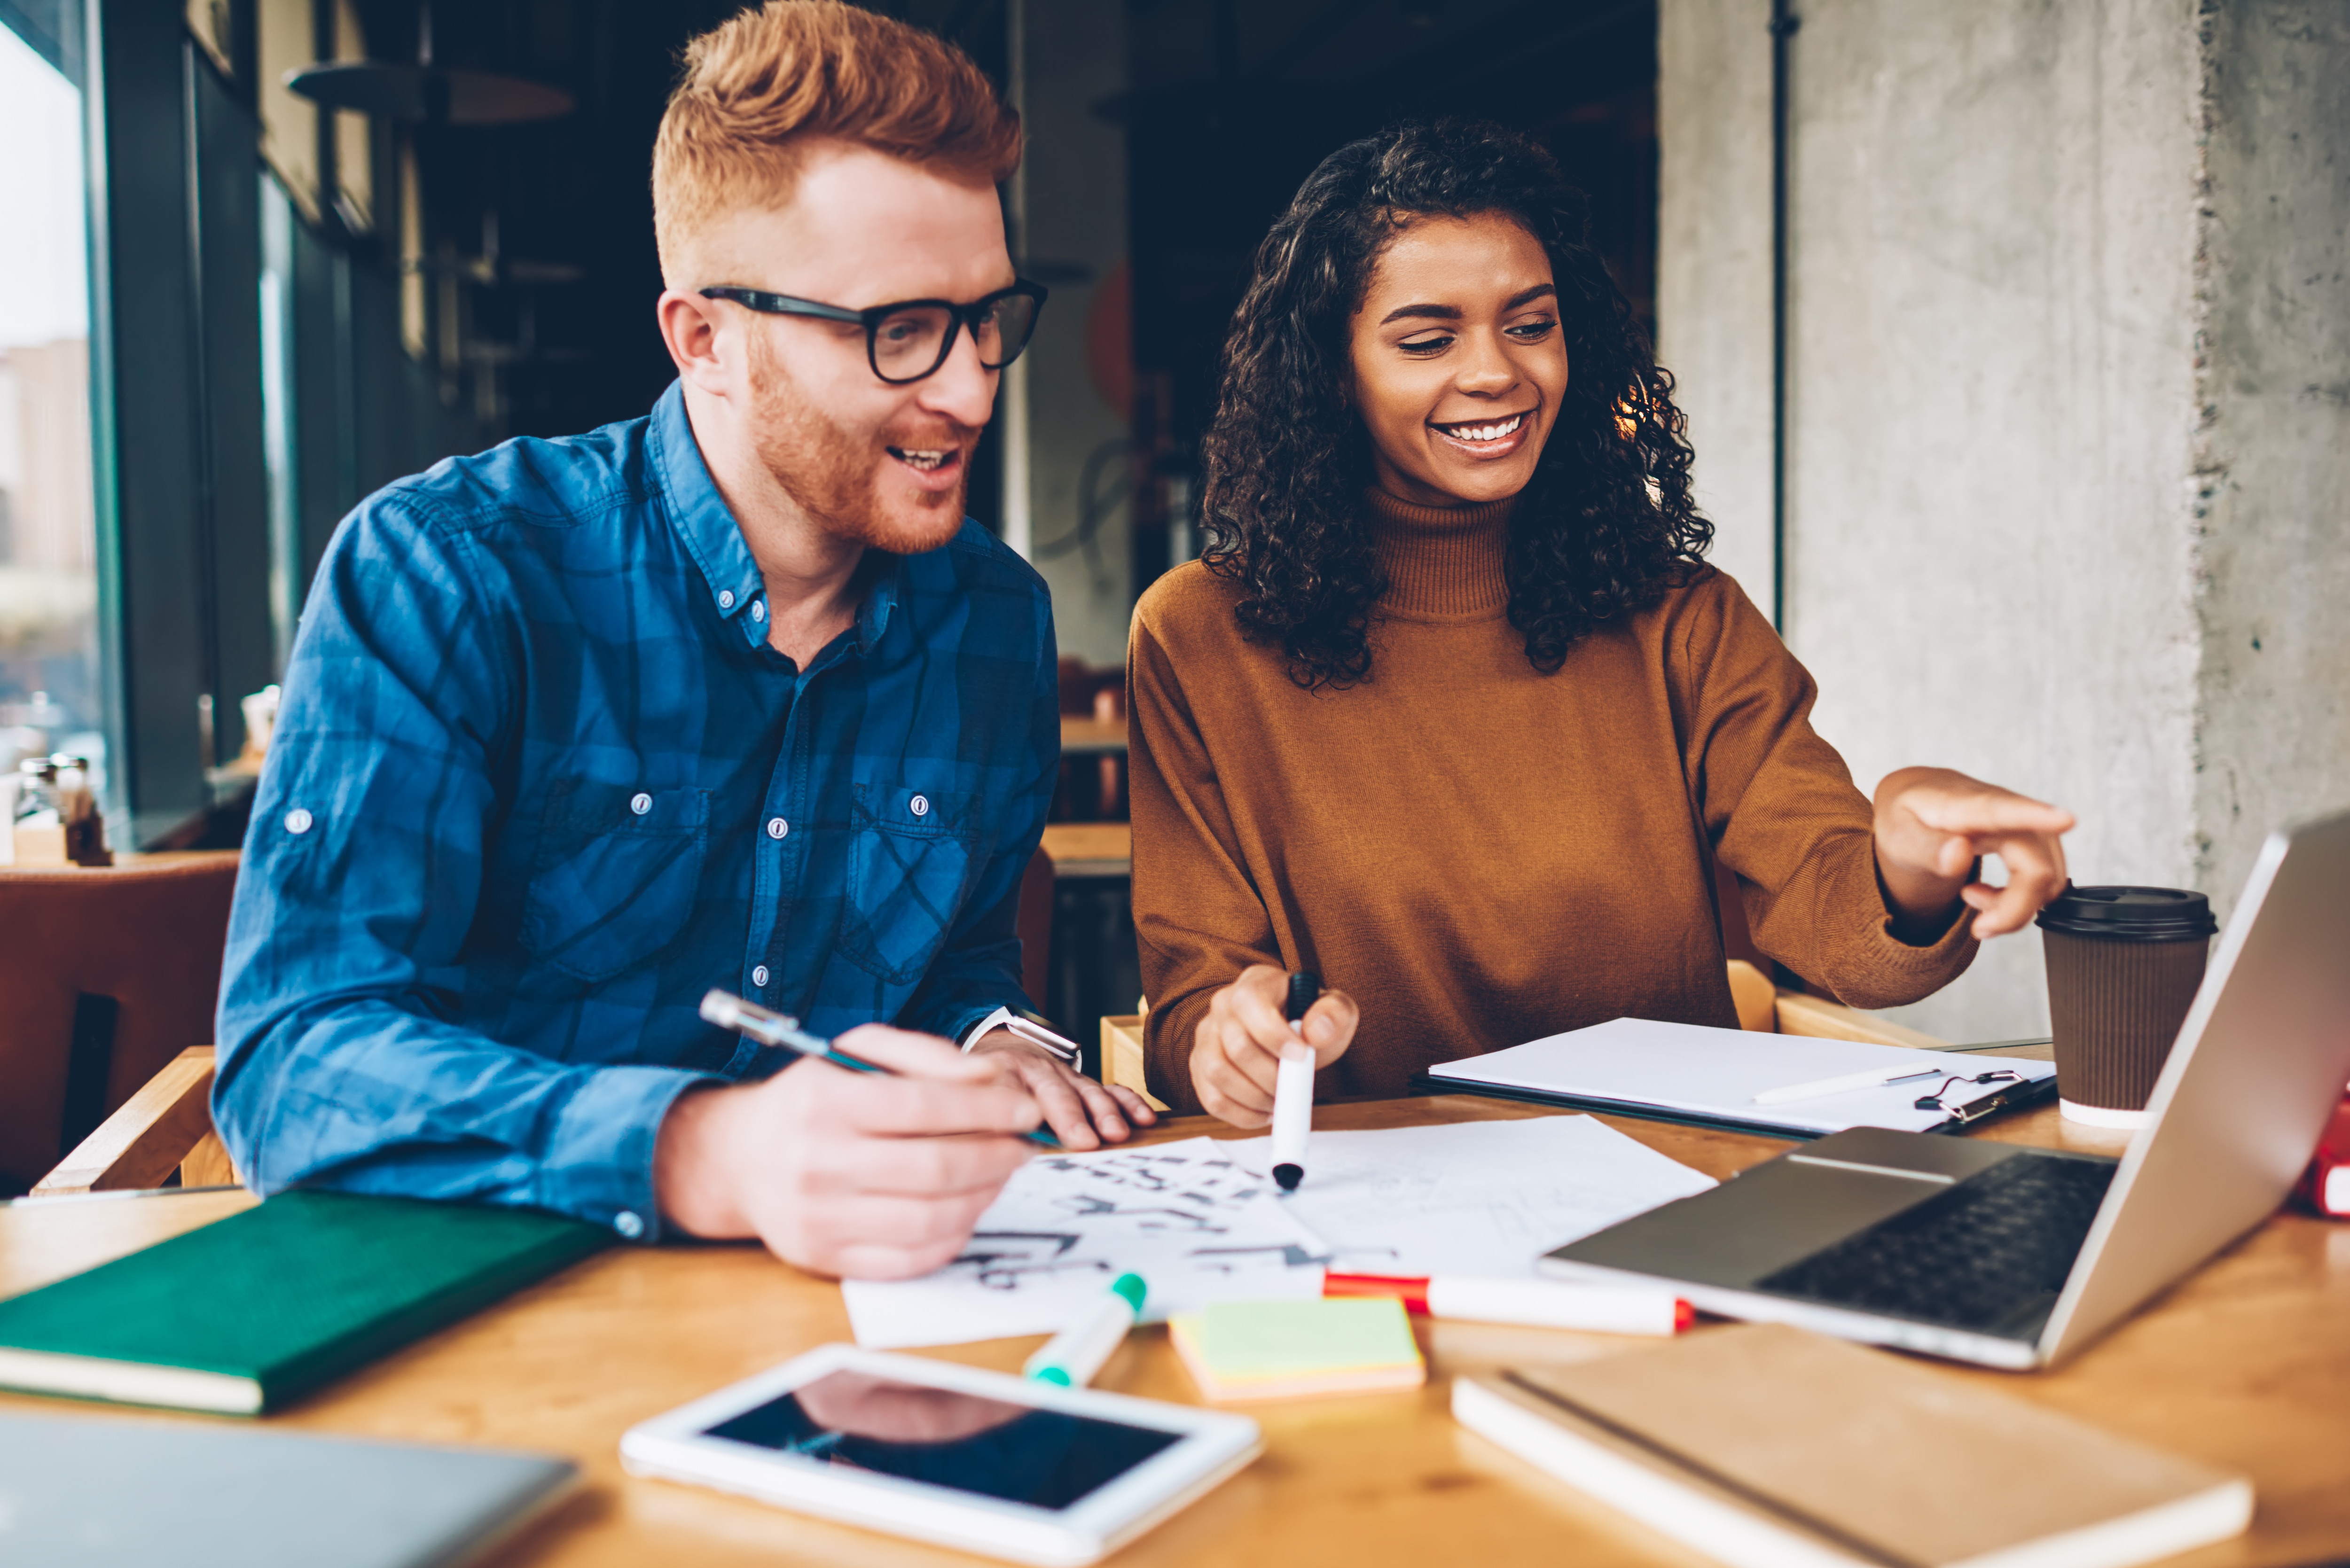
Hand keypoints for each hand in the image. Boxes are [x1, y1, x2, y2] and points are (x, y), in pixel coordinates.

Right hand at [652, 1024, 1043, 1278]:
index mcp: (825, 1102)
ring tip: (1000, 1176)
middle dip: (997, 1157)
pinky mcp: (824, 1258)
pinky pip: (908, 1259)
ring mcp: (819, 1218)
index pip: (924, 1108)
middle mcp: (818, 1162)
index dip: (989, 1112)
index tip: (1027, 1111)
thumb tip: (991, 1079)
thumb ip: (926, 1055)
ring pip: (928, 1220)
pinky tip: (966, 1209)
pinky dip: (952, 1237)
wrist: (737, 1158)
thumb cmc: (811, 1098)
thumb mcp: (857, 1052)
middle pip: (934, 1169)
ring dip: (983, 1198)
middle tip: (1024, 1147)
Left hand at [965, 1030, 1158, 1150]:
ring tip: (1116, 1133)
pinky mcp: (1085, 1082)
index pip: (1005, 1091)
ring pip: (1086, 1090)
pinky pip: (1110, 1088)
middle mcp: (1034, 1072)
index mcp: (999, 1075)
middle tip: (1084, 1141)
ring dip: (1103, 1112)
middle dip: (1070, 1117)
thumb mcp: (967, 1096)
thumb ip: (973, 1120)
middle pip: (1053, 1092)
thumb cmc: (984, 1087)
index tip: (1030, 1136)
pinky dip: (1127, 1103)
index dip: (1018, 1112)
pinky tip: (1143, 1118)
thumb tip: (975, 1151)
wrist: (1005, 1049)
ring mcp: (1064, 1075)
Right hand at [1189, 964, 1358, 1127]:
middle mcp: (1222, 1005)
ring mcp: (1207, 1036)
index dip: (1274, 1035)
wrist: (1293, 1035)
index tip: (1301, 1057)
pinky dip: (1239, 1114)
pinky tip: (1262, 1112)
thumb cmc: (1310, 1020)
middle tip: (1292, 1086)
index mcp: (1254, 983)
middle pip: (1236, 1047)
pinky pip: (1211, 1098)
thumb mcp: (1336, 1011)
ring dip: (1253, 1098)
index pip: (1250, 1003)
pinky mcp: (1200, 1066)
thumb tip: (1316, 1031)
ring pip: (1217, 1074)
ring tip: (1277, 1100)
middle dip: (1270, 1077)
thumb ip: (1335, 1014)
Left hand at [1874, 767, 2075, 939]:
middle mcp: (2005, 810)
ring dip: (2017, 908)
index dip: (2038, 816)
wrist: (1917, 800)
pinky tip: (1986, 896)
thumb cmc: (1908, 816)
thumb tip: (1958, 853)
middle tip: (1979, 929)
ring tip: (1973, 901)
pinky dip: (2021, 901)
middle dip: (2013, 910)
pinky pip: (2045, 879)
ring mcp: (2024, 825)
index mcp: (1967, 805)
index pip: (2005, 809)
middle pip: (2035, 866)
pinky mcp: (2032, 840)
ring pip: (2047, 877)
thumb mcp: (1898, 834)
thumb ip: (1925, 847)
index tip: (2066, 820)